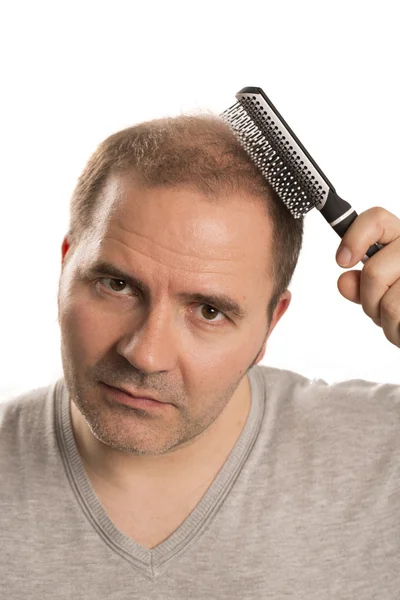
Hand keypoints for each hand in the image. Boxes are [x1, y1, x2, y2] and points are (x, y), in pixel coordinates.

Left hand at [336, 207, 399, 347]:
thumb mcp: (386, 290)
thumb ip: (363, 285)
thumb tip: (344, 281)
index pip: (376, 220)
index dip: (353, 239)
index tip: (342, 262)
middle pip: (373, 273)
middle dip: (369, 302)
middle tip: (380, 311)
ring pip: (389, 305)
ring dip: (387, 325)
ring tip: (398, 324)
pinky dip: (398, 334)